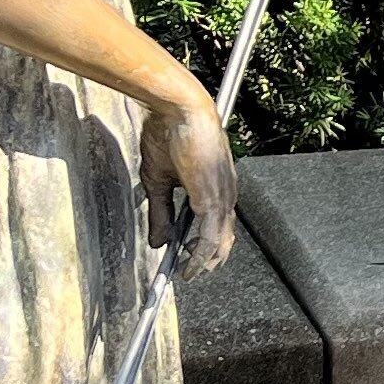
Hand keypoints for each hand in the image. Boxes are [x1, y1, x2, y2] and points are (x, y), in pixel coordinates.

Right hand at [139, 84, 239, 277]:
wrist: (178, 110)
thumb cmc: (169, 135)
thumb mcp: (159, 181)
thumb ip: (160, 213)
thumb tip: (158, 242)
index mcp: (216, 187)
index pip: (216, 225)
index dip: (203, 245)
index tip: (186, 259)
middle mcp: (226, 194)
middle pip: (223, 238)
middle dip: (206, 260)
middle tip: (188, 273)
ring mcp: (222, 197)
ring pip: (219, 241)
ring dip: (203, 262)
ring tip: (187, 274)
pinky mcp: (212, 199)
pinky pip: (209, 237)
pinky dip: (199, 255)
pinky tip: (188, 265)